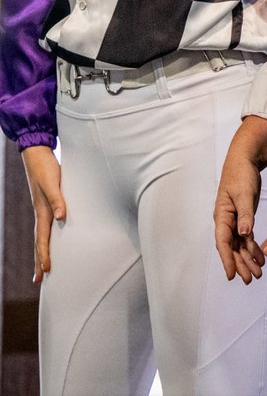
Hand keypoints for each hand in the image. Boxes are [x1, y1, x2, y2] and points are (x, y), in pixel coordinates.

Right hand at [21, 145, 65, 283]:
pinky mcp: (47, 202)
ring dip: (41, 251)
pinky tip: (53, 239)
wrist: (37, 152)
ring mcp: (43, 208)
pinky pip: (47, 225)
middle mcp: (41, 212)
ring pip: (41, 235)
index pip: (42, 239)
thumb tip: (61, 217)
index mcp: (42, 211)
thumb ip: (58, 199)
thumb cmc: (46, 167)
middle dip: (38, 261)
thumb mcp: (53, 182)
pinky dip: (47, 237)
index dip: (44, 256)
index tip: (45, 272)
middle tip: (38, 281)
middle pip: (39, 242)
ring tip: (43, 266)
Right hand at [214, 155, 264, 284]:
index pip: (223, 242)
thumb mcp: (245, 193)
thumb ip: (245, 214)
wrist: (245, 161)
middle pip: (231, 248)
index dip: (227, 259)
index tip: (231, 275)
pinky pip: (246, 239)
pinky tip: (260, 259)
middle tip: (249, 280)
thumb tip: (244, 233)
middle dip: (239, 264)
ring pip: (239, 246)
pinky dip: (253, 249)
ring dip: (247, 260)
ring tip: (257, 275)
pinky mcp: (243, 218)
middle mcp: (226, 221)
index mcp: (222, 215)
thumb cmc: (241, 174)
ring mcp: (234, 221)